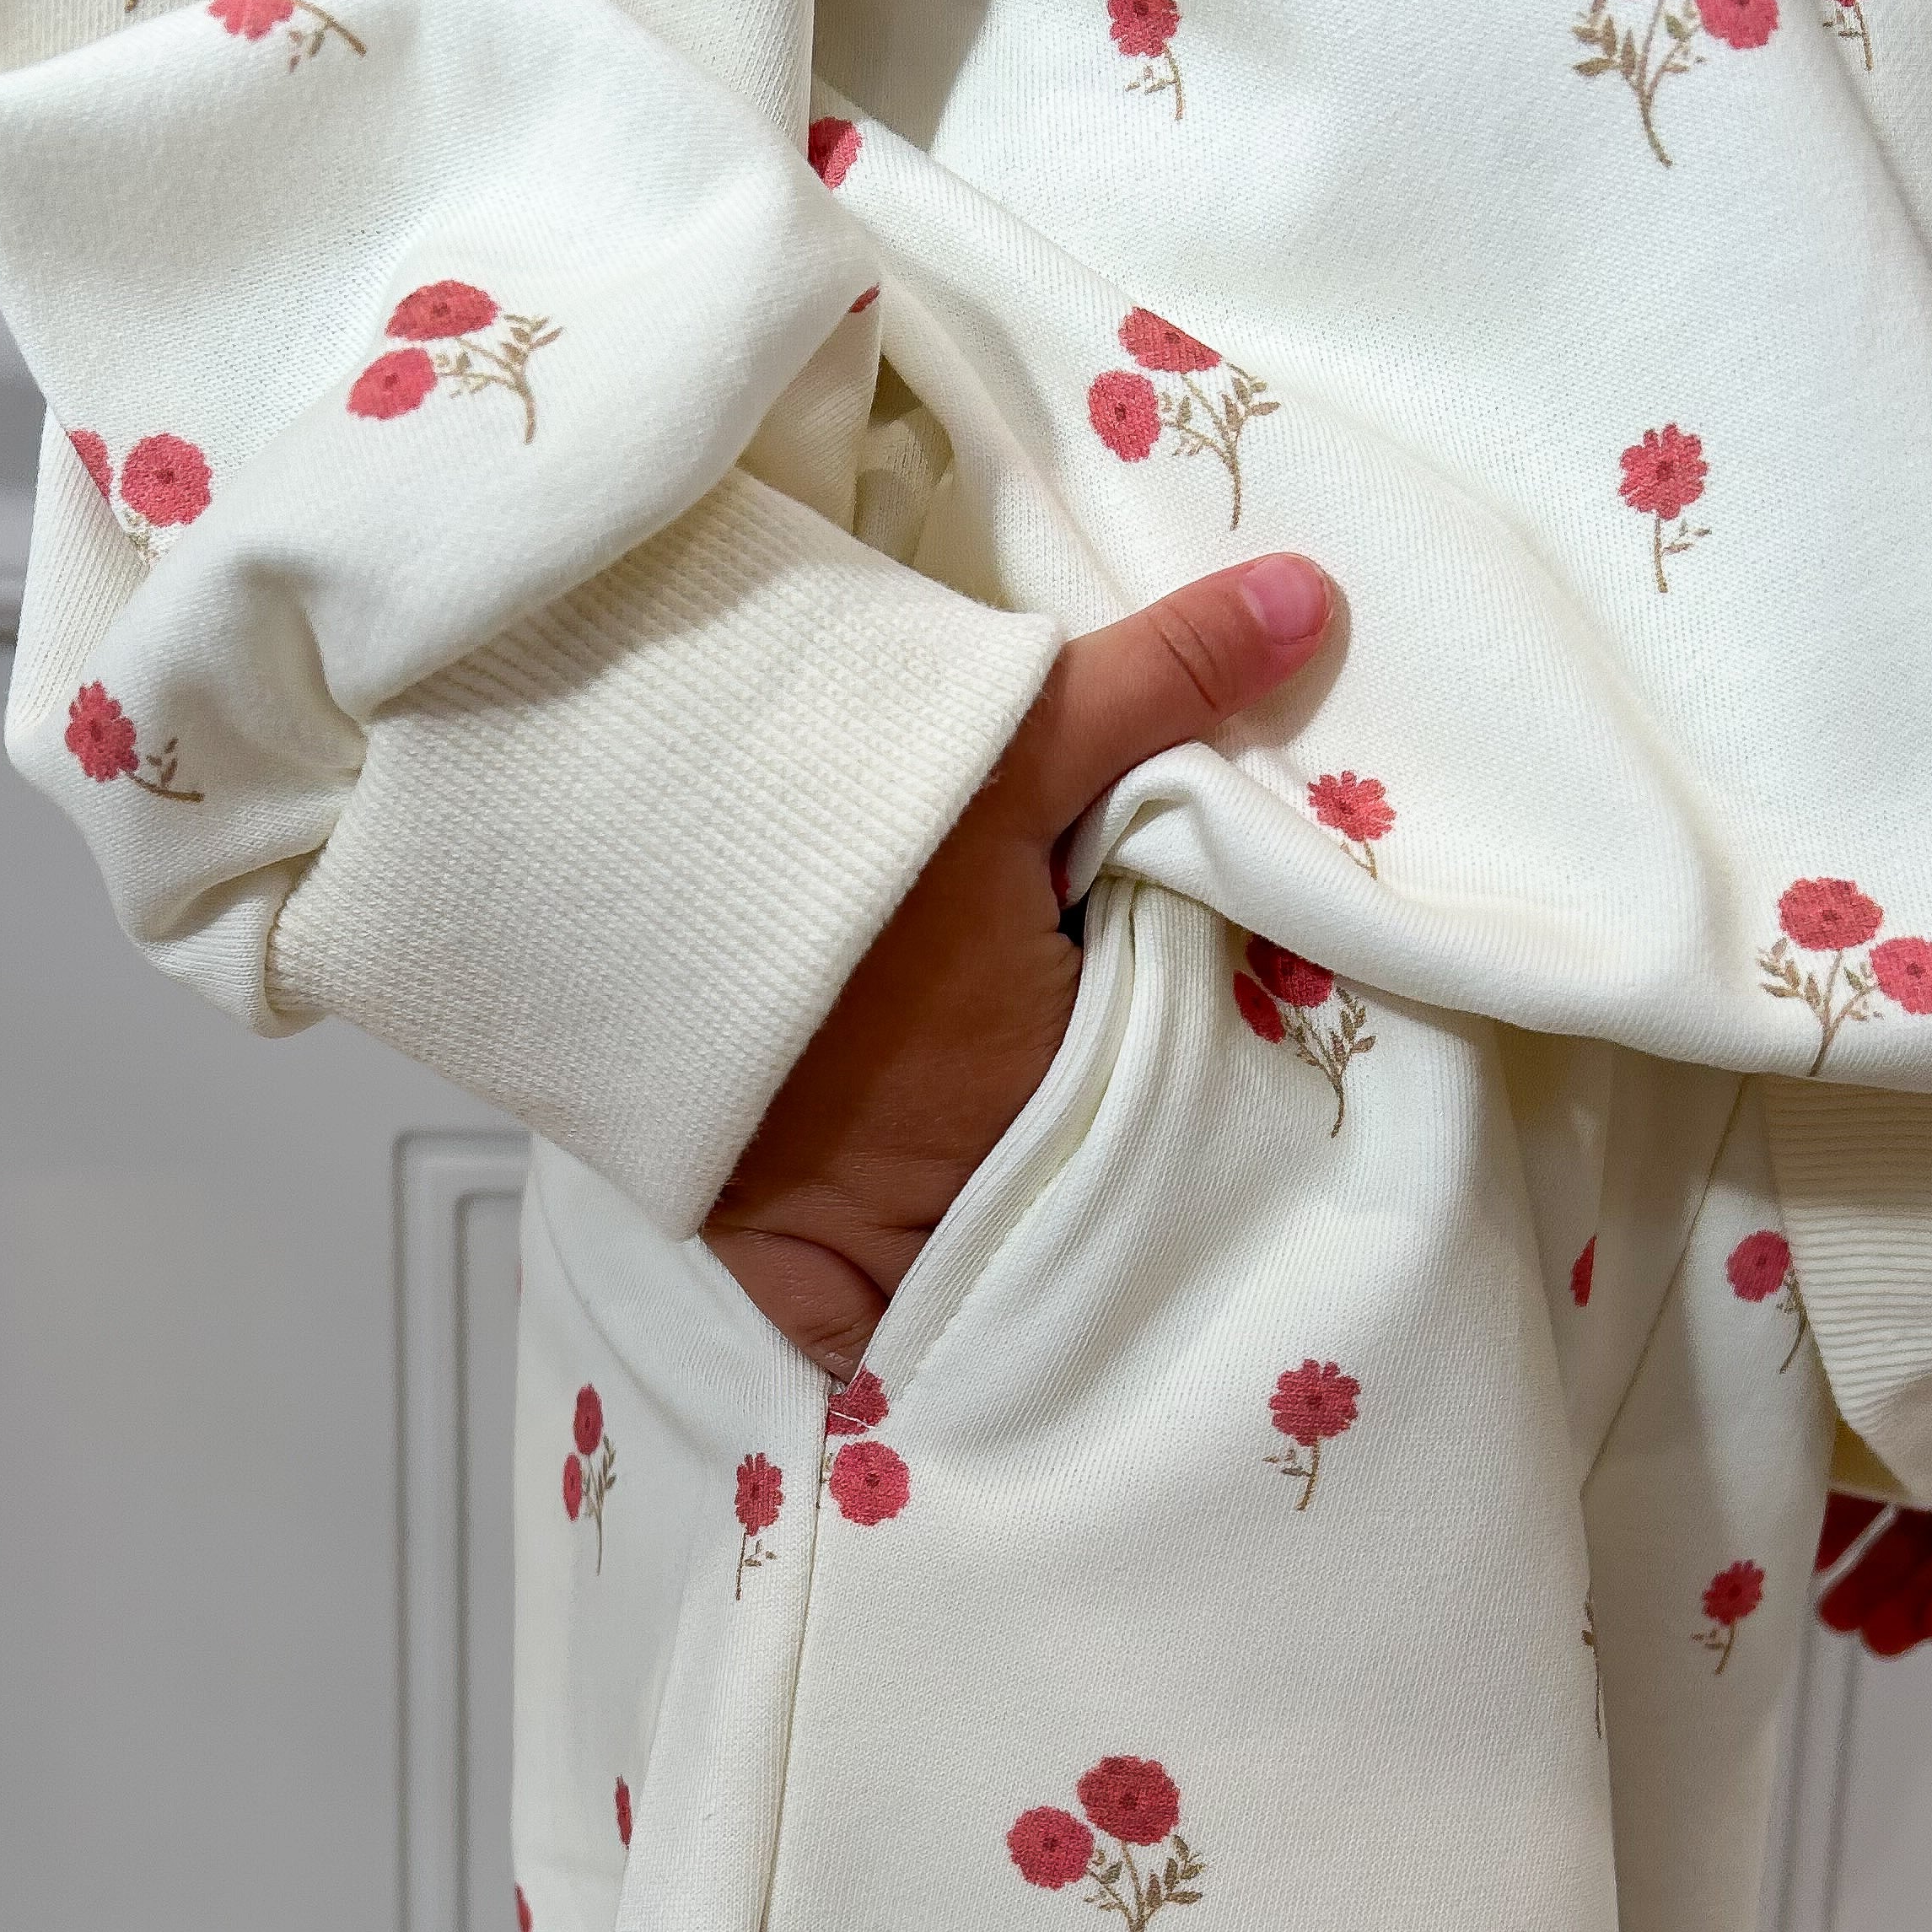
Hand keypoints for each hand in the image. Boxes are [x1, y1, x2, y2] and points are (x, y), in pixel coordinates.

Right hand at [703, 552, 1335, 1374]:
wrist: (617, 862)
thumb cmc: (834, 810)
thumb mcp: (1014, 731)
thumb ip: (1168, 679)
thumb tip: (1314, 599)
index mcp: (1036, 1079)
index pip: (1136, 1134)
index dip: (1161, 1124)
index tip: (1173, 1109)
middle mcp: (955, 1178)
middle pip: (1048, 1226)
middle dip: (1078, 1211)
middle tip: (1113, 1197)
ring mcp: (847, 1220)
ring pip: (955, 1291)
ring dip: (988, 1273)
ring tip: (1028, 1256)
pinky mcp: (749, 1235)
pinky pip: (834, 1333)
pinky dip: (872, 1333)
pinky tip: (908, 1330)